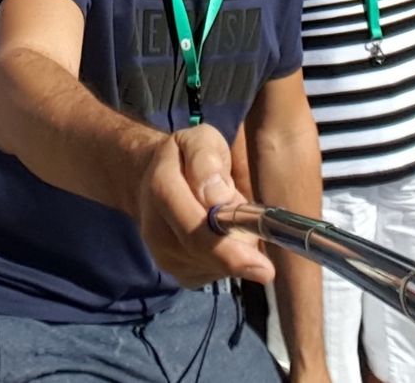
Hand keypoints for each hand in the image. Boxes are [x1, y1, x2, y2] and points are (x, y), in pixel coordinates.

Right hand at [138, 125, 273, 287]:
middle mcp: (156, 230)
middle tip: (264, 259)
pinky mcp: (179, 273)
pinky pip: (213, 274)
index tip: (264, 269)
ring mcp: (165, 256)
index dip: (229, 251)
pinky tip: (222, 238)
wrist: (150, 179)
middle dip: (239, 257)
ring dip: (233, 250)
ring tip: (229, 221)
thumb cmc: (185, 157)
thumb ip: (206, 161)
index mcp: (162, 189)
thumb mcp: (199, 140)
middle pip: (204, 255)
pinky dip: (227, 261)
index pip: (194, 229)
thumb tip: (217, 198)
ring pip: (213, 267)